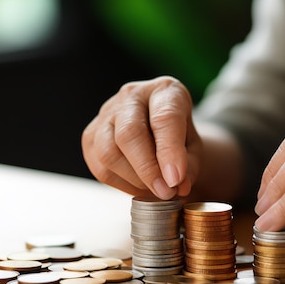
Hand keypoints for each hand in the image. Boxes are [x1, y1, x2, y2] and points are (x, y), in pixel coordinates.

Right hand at [82, 76, 201, 198]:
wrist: (156, 128)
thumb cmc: (177, 135)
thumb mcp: (193, 146)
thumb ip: (189, 165)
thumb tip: (177, 185)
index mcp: (164, 91)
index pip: (164, 118)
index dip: (169, 152)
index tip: (175, 180)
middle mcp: (131, 96)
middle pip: (129, 133)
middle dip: (147, 170)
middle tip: (165, 192)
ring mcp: (106, 114)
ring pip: (108, 152)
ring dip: (133, 180)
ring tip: (153, 189)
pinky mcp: (90, 136)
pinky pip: (99, 167)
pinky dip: (120, 184)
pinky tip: (138, 186)